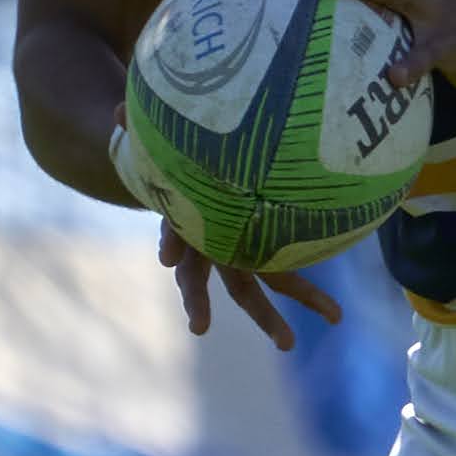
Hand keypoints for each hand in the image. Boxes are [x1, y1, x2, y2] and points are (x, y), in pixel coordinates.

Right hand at [110, 107, 347, 351]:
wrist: (210, 183)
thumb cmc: (190, 164)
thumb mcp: (169, 150)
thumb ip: (145, 132)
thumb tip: (122, 112)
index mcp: (188, 224)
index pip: (174, 234)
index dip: (171, 242)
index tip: (169, 259)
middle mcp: (211, 249)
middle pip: (201, 279)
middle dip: (201, 302)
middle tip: (199, 328)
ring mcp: (238, 255)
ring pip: (251, 290)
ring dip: (268, 317)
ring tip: (289, 344)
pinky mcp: (266, 253)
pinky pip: (289, 275)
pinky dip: (308, 293)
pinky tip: (334, 313)